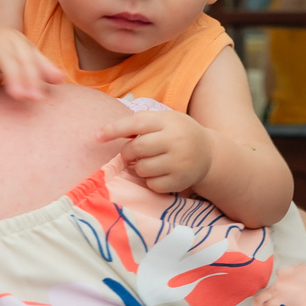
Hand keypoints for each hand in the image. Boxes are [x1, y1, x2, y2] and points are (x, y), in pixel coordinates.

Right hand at [0, 24, 62, 99]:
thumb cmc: (4, 54)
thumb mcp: (23, 59)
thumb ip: (40, 69)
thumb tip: (61, 78)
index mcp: (17, 43)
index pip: (27, 61)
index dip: (33, 78)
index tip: (36, 98)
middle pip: (7, 56)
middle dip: (13, 75)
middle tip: (19, 95)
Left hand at [98, 110, 212, 193]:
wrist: (208, 153)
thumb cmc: (177, 134)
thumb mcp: (164, 121)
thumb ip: (140, 124)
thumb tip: (104, 133)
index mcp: (168, 121)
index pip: (136, 123)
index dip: (114, 130)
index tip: (96, 136)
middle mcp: (175, 140)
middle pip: (136, 149)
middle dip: (128, 153)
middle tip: (132, 153)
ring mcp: (179, 162)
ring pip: (142, 169)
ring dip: (139, 168)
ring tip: (150, 162)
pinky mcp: (180, 181)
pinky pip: (152, 185)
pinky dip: (150, 181)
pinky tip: (160, 173)